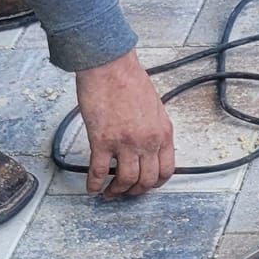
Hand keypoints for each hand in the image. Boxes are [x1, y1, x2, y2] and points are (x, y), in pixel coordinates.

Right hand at [74, 51, 175, 196]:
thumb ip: (154, 129)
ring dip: (116, 191)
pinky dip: (94, 184)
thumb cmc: (129, 80)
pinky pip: (98, 171)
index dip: (156, 183)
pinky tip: (92, 188)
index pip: (166, 169)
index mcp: (163, 132)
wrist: (109, 66)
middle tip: (126, 192)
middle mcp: (148, 141)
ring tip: (109, 192)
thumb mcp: (155, 107)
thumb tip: (149, 146)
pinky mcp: (102, 140)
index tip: (146, 186)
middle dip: (136, 191)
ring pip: (125, 180)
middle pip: (146, 180)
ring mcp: (125, 142)